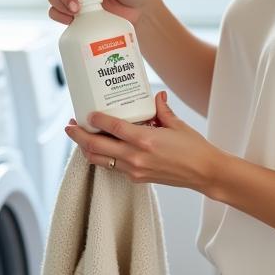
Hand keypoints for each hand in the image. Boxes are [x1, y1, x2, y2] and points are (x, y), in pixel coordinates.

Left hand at [64, 91, 226, 194]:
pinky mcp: (136, 178)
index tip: (86, 113)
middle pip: (96, 147)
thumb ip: (161, 110)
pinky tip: (101, 148)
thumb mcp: (177, 124)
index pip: (112, 127)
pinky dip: (102, 158)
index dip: (95, 119)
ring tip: (80, 138)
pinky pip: (112, 168)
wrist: (205, 173)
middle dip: (78, 136)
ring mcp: (134, 170)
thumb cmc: (194, 149)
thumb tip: (156, 96)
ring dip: (86, 149)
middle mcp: (135, 156)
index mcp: (145, 140)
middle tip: (70, 126)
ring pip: (99, 160)